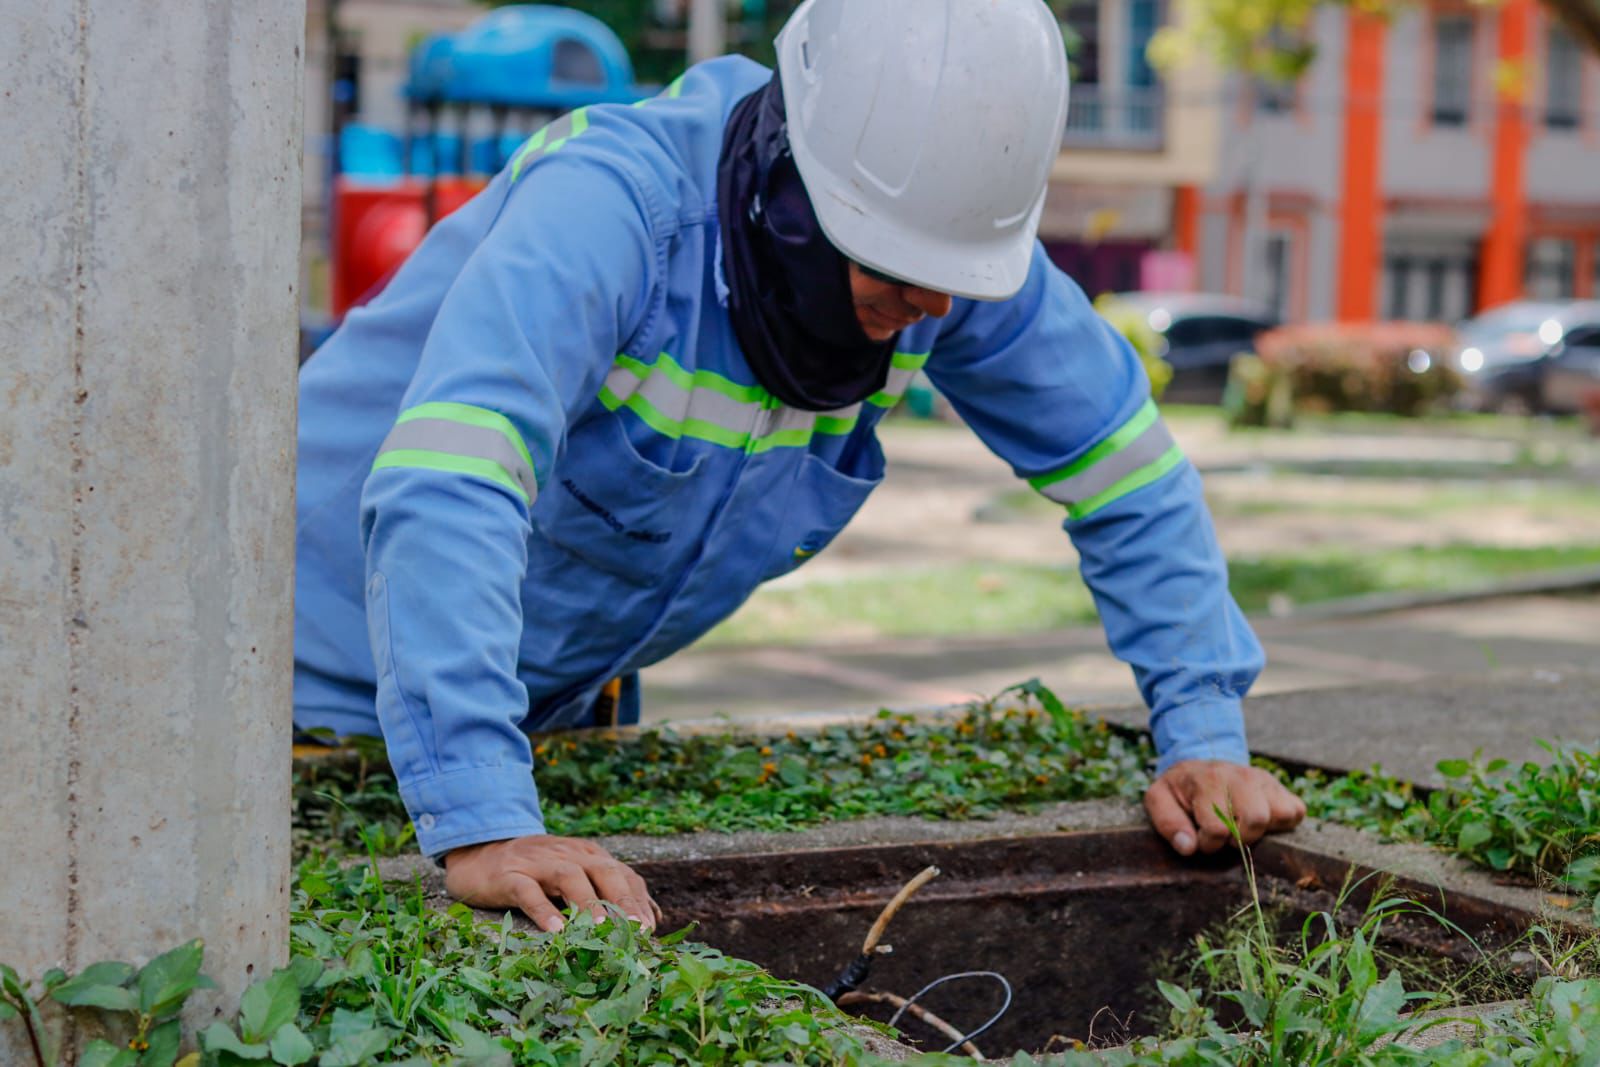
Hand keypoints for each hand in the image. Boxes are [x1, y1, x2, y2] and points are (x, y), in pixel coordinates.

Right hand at [443, 835, 661, 932]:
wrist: (479, 853)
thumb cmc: (535, 872)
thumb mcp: (576, 874)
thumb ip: (610, 891)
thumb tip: (653, 916)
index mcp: (588, 855)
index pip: (622, 874)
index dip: (639, 900)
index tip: (650, 930)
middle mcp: (569, 854)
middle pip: (603, 871)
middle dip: (623, 900)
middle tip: (637, 930)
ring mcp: (538, 863)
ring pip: (570, 877)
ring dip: (589, 903)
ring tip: (601, 930)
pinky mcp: (510, 875)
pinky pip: (528, 891)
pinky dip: (543, 910)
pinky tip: (555, 932)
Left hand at [1144, 760, 1305, 856]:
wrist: (1199, 765)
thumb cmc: (1180, 789)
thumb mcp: (1159, 800)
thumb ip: (1168, 824)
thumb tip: (1189, 847)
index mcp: (1209, 780)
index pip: (1219, 828)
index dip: (1208, 843)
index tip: (1201, 839)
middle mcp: (1241, 776)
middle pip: (1256, 819)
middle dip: (1238, 839)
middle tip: (1225, 836)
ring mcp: (1264, 781)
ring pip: (1281, 815)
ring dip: (1261, 831)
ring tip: (1241, 828)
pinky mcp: (1281, 789)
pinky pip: (1296, 812)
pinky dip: (1281, 824)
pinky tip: (1260, 822)